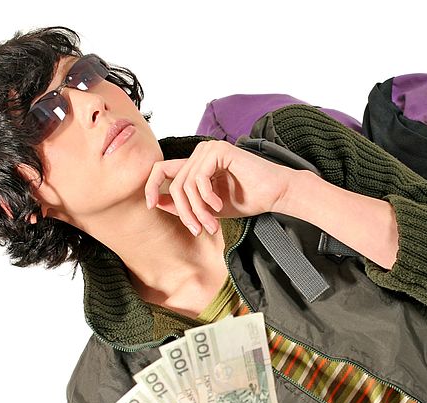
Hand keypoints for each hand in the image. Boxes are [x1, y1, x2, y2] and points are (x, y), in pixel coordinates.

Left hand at [144, 139, 295, 236]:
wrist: (275, 194)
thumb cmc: (248, 200)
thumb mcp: (209, 208)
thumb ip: (185, 204)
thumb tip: (156, 202)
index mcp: (196, 163)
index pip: (162, 170)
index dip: (151, 186)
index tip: (151, 206)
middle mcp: (200, 153)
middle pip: (174, 183)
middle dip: (184, 211)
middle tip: (199, 229)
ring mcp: (209, 149)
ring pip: (185, 184)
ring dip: (197, 209)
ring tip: (211, 223)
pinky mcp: (219, 150)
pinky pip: (199, 178)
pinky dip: (207, 197)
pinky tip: (220, 206)